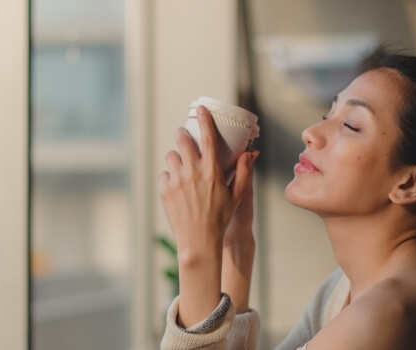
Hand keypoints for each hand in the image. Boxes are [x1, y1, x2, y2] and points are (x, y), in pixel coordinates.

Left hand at [159, 105, 255, 326]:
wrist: (198, 241)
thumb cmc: (220, 219)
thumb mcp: (236, 196)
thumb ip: (242, 172)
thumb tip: (250, 153)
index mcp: (212, 170)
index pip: (208, 137)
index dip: (204, 120)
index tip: (201, 109)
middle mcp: (193, 172)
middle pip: (182, 140)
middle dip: (182, 134)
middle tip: (183, 136)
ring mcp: (177, 180)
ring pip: (171, 157)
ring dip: (175, 158)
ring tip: (181, 167)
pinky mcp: (165, 190)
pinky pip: (164, 175)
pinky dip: (169, 178)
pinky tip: (176, 187)